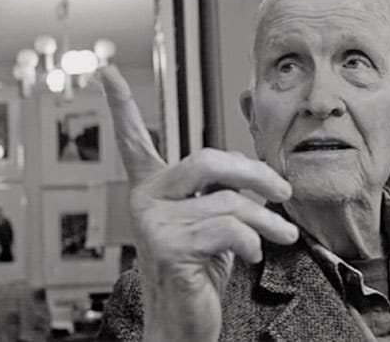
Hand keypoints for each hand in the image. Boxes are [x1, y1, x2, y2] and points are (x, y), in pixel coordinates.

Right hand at [98, 66, 298, 341]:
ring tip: (283, 235)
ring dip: (267, 220)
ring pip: (229, 201)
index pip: (134, 140)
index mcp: (154, 186)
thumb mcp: (214, 219)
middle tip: (284, 191)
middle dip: (256, 175)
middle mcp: (146, 198)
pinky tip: (253, 255)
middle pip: (209, 161)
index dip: (122, 105)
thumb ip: (226, 190)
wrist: (185, 318)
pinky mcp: (169, 245)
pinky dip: (253, 241)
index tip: (106, 72)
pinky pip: (229, 228)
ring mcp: (154, 222)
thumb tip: (265, 174)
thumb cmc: (201, 266)